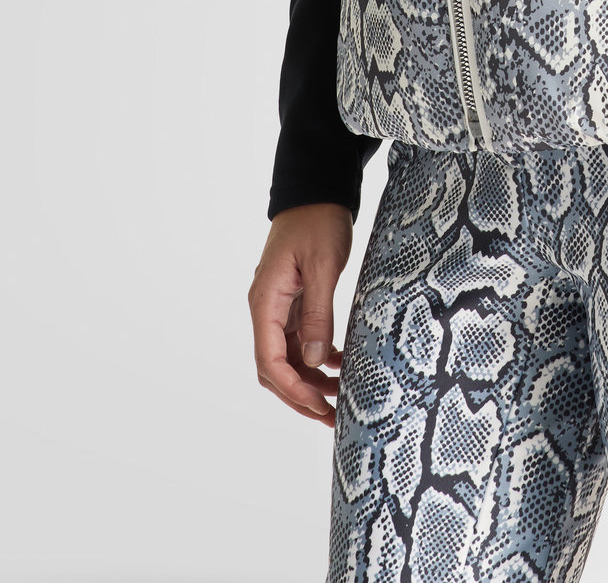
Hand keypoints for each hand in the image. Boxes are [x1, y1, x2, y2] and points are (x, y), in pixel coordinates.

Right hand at [249, 202, 352, 427]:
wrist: (318, 191)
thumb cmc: (317, 221)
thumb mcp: (322, 266)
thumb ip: (318, 313)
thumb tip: (315, 361)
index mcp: (265, 302)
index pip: (269, 360)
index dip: (293, 388)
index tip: (319, 405)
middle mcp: (267, 309)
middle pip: (276, 368)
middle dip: (301, 395)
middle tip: (332, 416)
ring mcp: (280, 307)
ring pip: (290, 357)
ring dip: (311, 380)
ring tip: (342, 396)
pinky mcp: (296, 302)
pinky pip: (302, 340)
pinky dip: (319, 357)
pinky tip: (341, 364)